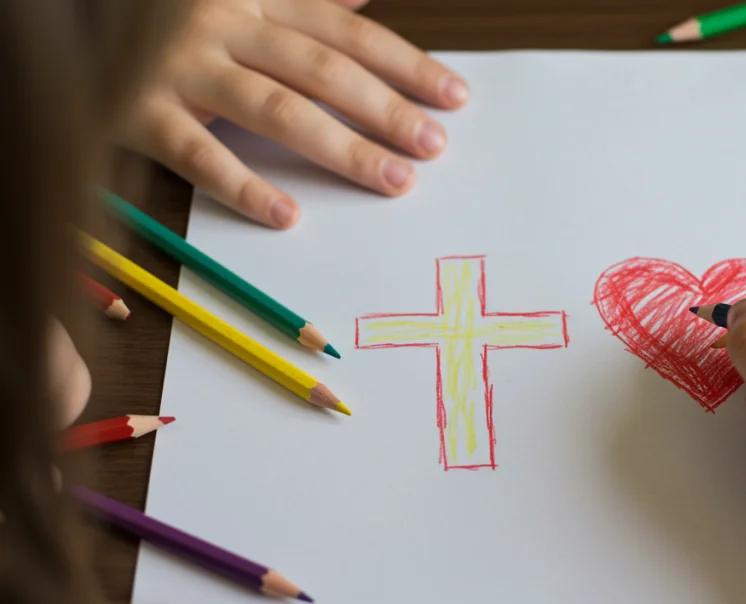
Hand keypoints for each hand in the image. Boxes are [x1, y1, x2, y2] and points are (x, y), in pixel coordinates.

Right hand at [121, 0, 468, 227]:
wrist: (65, 14)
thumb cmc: (167, 13)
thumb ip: (302, 0)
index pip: (346, 34)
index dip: (405, 65)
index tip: (454, 97)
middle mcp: (220, 25)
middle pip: (321, 69)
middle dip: (384, 110)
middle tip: (432, 146)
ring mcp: (177, 67)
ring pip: (273, 109)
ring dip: (340, 148)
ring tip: (390, 181)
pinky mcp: (134, 112)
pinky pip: (196, 154)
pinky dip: (242, 185)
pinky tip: (286, 214)